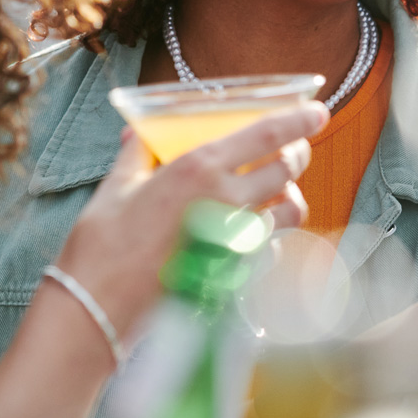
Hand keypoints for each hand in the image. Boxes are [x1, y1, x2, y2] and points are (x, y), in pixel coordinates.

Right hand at [53, 103, 325, 336]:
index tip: (318, 110)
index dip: (299, 119)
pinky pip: (272, 248)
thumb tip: (139, 133)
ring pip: (290, 210)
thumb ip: (137, 154)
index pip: (267, 135)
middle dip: (297, 154)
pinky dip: (269, 237)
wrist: (98, 306)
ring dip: (289, 197)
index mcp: (198, 169)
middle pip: (287, 169)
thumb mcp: (116, 187)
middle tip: (290, 150)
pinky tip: (250, 234)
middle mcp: (225, 200)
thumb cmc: (102, 245)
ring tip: (275, 192)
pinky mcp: (236, 272)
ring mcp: (235, 240)